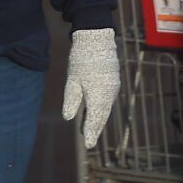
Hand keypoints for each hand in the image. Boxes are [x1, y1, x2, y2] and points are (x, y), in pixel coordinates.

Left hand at [62, 28, 120, 148]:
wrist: (97, 38)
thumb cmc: (82, 59)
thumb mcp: (72, 80)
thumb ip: (71, 100)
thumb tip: (68, 117)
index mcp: (98, 96)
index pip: (95, 120)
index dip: (91, 132)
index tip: (89, 145)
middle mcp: (109, 94)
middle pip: (102, 115)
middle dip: (96, 127)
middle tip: (90, 140)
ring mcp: (113, 87)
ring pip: (106, 107)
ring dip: (99, 117)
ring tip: (90, 127)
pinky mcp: (113, 80)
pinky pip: (108, 99)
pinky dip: (102, 107)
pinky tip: (95, 108)